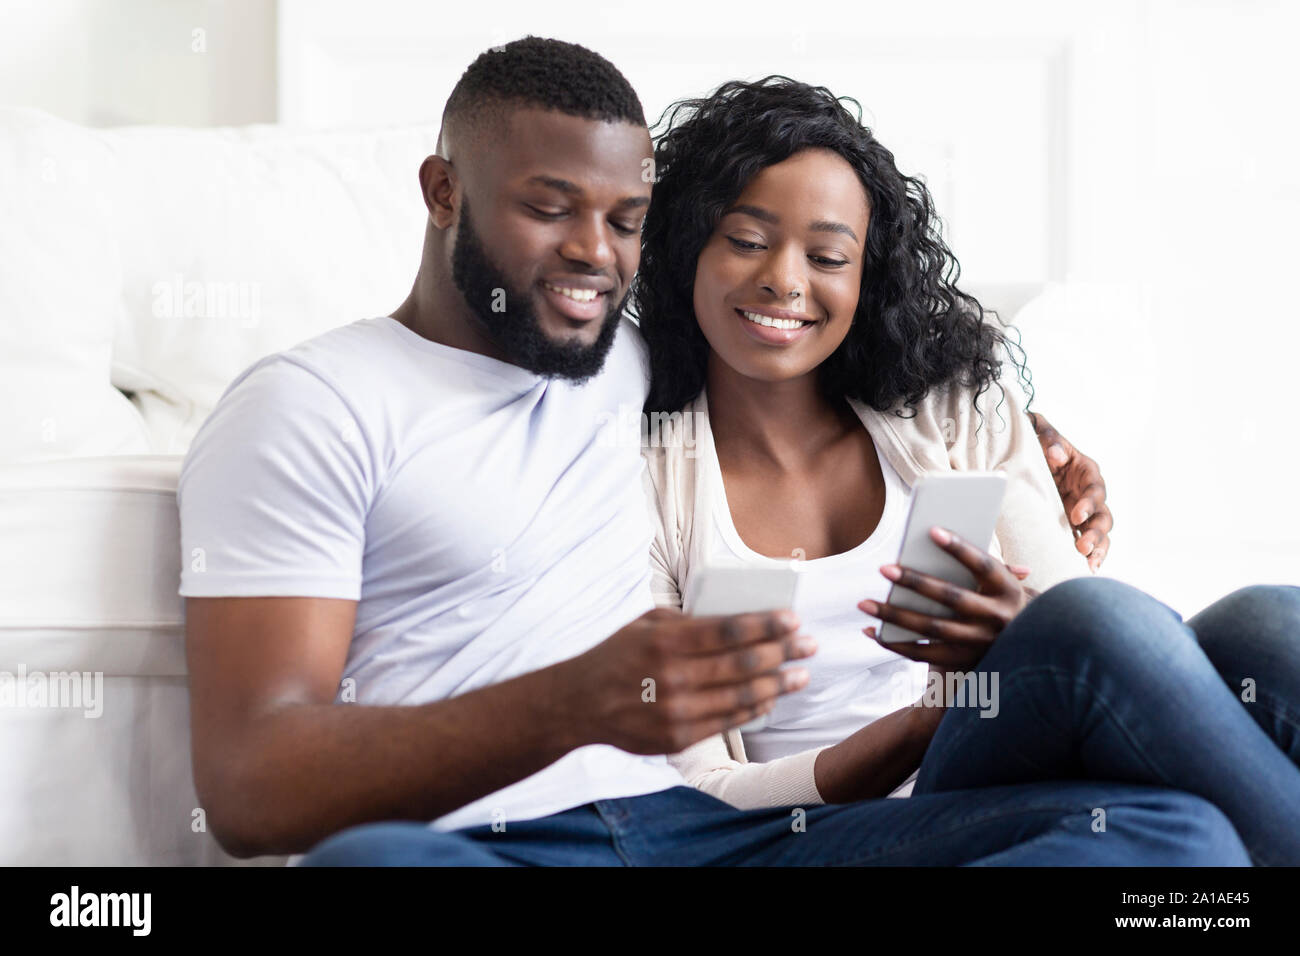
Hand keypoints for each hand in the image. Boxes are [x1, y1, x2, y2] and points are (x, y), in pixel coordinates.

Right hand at [566, 607, 816, 755]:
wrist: (580, 704)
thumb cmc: (617, 655)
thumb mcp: (646, 624)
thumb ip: (688, 620)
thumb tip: (739, 619)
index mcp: (666, 640)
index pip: (729, 630)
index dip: (766, 625)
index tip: (792, 619)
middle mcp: (673, 676)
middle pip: (743, 663)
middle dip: (783, 652)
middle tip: (808, 645)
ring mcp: (677, 710)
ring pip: (742, 695)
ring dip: (778, 684)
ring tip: (801, 674)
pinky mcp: (679, 737)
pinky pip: (728, 721)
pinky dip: (755, 708)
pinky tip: (772, 697)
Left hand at [859, 526, 1030, 669]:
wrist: (1023, 648)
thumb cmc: (998, 601)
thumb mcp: (1000, 581)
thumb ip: (974, 560)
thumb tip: (940, 536)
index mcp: (1007, 589)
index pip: (983, 564)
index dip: (960, 548)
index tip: (932, 531)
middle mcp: (996, 618)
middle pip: (952, 597)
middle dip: (916, 582)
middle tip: (884, 568)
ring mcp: (979, 643)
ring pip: (932, 629)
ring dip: (894, 616)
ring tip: (864, 603)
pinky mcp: (961, 661)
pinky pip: (922, 654)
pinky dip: (894, 643)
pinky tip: (871, 630)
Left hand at [1028, 411, 1112, 570]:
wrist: (1027, 451)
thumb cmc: (1037, 439)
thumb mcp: (1041, 431)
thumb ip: (1050, 439)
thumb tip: (1056, 455)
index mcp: (1086, 472)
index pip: (1094, 489)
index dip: (1088, 503)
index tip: (1076, 515)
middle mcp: (1090, 494)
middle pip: (1102, 517)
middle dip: (1095, 534)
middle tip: (1082, 547)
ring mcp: (1084, 512)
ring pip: (1099, 534)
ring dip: (1096, 549)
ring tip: (1087, 565)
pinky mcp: (1074, 526)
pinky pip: (1087, 544)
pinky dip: (1088, 557)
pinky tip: (1084, 571)